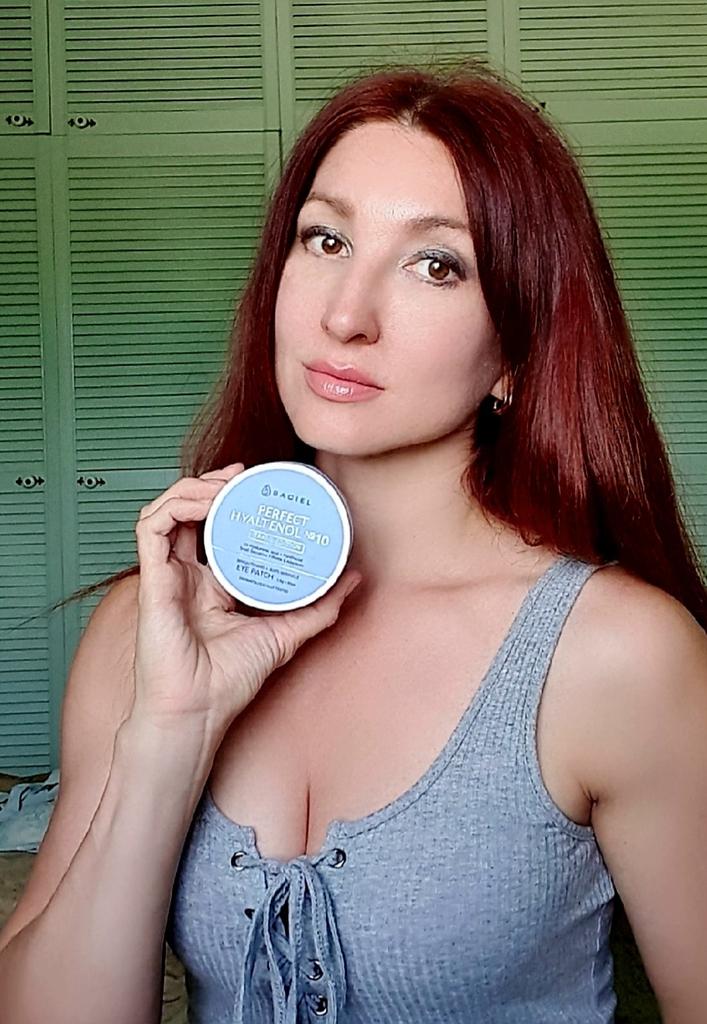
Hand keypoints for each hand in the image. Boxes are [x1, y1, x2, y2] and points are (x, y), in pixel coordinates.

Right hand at [130, 462, 360, 739]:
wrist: (200, 712)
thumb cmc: (230, 683)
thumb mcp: (288, 633)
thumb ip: (320, 606)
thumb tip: (354, 577)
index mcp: (212, 585)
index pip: (217, 529)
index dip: (233, 501)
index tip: (262, 485)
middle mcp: (186, 575)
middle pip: (191, 513)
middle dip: (214, 484)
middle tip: (245, 473)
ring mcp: (166, 576)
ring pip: (167, 512)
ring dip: (194, 488)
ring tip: (225, 482)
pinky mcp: (151, 580)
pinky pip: (151, 529)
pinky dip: (174, 505)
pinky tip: (203, 500)